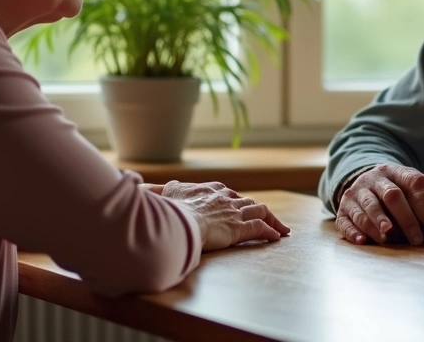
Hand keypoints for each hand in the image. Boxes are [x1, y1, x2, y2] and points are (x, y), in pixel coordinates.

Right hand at [157, 181, 290, 250]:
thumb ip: (155, 190)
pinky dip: (270, 232)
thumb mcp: (162, 194)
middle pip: (247, 201)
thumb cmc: (169, 208)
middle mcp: (225, 199)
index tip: (239, 202)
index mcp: (209, 190)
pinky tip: (276, 237)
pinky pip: (259, 229)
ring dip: (273, 219)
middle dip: (258, 209)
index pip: (227, 192)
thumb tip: (141, 186)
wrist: (178, 219)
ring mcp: (233, 213)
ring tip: (281, 228)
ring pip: (260, 211)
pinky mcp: (238, 229)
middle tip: (267, 216)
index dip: (235, 198)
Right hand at [336, 163, 423, 245]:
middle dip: (400, 215)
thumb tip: (422, 183)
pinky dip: (352, 232)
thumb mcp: (404, 181)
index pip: (403, 178)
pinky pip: (344, 223)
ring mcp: (354, 196)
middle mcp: (368, 181)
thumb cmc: (393, 189)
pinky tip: (362, 241)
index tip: (423, 194)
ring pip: (364, 211)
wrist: (366, 188)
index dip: (413, 184)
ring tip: (385, 239)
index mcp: (388, 172)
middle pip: (387, 197)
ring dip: (374, 225)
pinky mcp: (342, 212)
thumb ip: (413, 182)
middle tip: (412, 232)